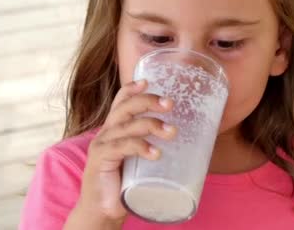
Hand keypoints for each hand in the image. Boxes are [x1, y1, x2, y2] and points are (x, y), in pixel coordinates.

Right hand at [73, 80, 176, 222]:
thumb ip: (154, 147)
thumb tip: (193, 140)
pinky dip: (140, 147)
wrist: (102, 211)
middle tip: (170, 104)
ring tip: (171, 132)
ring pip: (127, 126)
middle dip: (148, 102)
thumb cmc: (125, 184)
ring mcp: (101, 146)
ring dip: (151, 125)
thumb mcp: (140, 161)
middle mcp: (106, 133)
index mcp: (114, 130)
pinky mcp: (100, 160)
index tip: (148, 81)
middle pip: (125, 108)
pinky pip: (121, 147)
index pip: (120, 103)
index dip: (132, 89)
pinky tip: (155, 153)